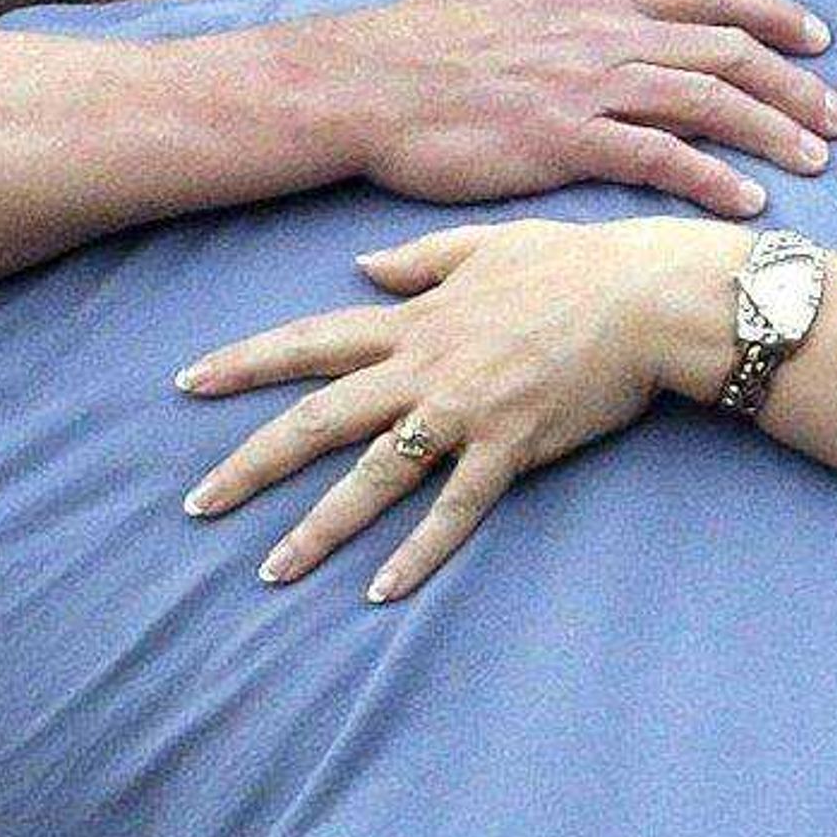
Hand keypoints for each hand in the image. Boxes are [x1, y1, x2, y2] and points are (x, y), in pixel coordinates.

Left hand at [177, 217, 745, 601]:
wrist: (647, 296)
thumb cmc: (573, 264)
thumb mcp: (485, 243)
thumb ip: (418, 259)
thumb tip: (360, 264)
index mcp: (415, 319)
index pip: (311, 342)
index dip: (246, 362)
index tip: (188, 382)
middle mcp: (425, 367)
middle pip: (320, 419)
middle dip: (252, 463)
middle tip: (197, 505)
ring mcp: (465, 411)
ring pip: (375, 477)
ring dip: (319, 528)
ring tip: (271, 573)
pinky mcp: (511, 447)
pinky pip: (455, 510)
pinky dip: (418, 553)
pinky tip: (381, 593)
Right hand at [324, 0, 836, 220]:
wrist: (367, 84)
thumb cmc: (427, 29)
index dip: (771, 16)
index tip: (818, 40)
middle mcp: (606, 36)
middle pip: (725, 54)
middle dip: (793, 85)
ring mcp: (588, 89)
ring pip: (705, 104)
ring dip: (771, 131)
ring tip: (817, 160)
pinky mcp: (565, 142)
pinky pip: (657, 158)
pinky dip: (710, 177)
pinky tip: (747, 202)